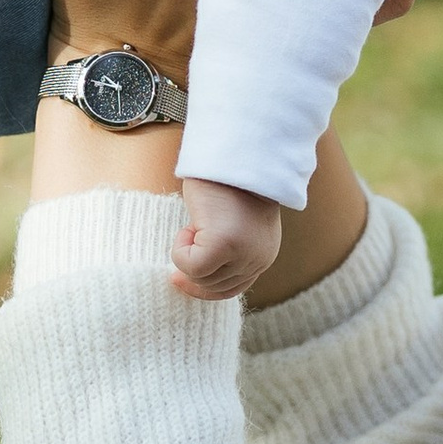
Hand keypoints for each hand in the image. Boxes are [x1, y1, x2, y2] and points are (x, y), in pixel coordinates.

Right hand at [173, 176, 283, 300]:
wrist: (231, 155)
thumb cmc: (226, 183)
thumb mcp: (235, 225)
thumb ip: (228, 250)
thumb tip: (197, 274)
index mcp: (264, 255)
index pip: (233, 288)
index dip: (203, 287)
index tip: (178, 278)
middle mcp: (258, 259)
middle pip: (214, 286)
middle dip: (194, 265)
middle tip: (191, 232)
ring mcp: (243, 254)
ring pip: (201, 278)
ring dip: (188, 251)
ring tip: (197, 223)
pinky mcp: (224, 245)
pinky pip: (191, 266)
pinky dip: (180, 250)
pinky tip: (189, 226)